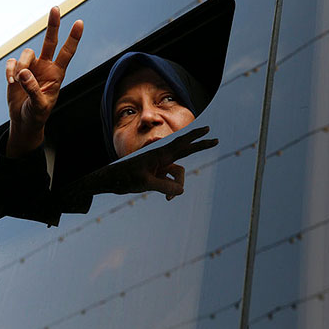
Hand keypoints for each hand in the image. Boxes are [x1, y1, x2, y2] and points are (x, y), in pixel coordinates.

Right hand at [5, 7, 82, 157]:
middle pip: (50, 41)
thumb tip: (24, 74)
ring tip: (17, 83)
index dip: (73, 38)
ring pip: (26, 53)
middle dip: (53, 24)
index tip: (80, 22)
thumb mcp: (38, 106)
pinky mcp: (16, 69)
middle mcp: (45, 66)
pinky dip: (10, 71)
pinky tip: (11, 83)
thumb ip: (33, 90)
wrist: (24, 120)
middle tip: (56, 7)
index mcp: (57, 74)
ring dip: (20, 67)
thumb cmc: (36, 114)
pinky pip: (11, 62)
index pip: (67, 52)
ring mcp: (31, 66)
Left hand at [98, 126, 217, 199]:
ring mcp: (160, 167)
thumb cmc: (126, 178)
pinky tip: (166, 198)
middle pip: (186, 151)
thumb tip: (181, 191)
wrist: (112, 181)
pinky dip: (171, 191)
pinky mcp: (158, 175)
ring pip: (178, 175)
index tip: (207, 129)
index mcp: (159, 154)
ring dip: (177, 187)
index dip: (195, 137)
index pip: (181, 143)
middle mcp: (162, 158)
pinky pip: (171, 183)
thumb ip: (165, 187)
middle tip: (216, 140)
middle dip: (200, 146)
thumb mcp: (146, 183)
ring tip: (167, 199)